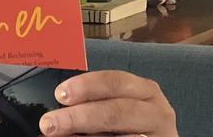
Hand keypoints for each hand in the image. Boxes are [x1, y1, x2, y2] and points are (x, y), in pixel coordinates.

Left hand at [38, 70, 176, 135]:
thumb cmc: (122, 122)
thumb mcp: (111, 104)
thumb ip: (90, 100)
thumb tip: (55, 101)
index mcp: (144, 91)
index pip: (115, 81)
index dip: (86, 86)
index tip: (59, 94)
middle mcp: (158, 112)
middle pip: (117, 111)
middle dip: (79, 117)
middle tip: (49, 123)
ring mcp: (163, 136)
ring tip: (61, 136)